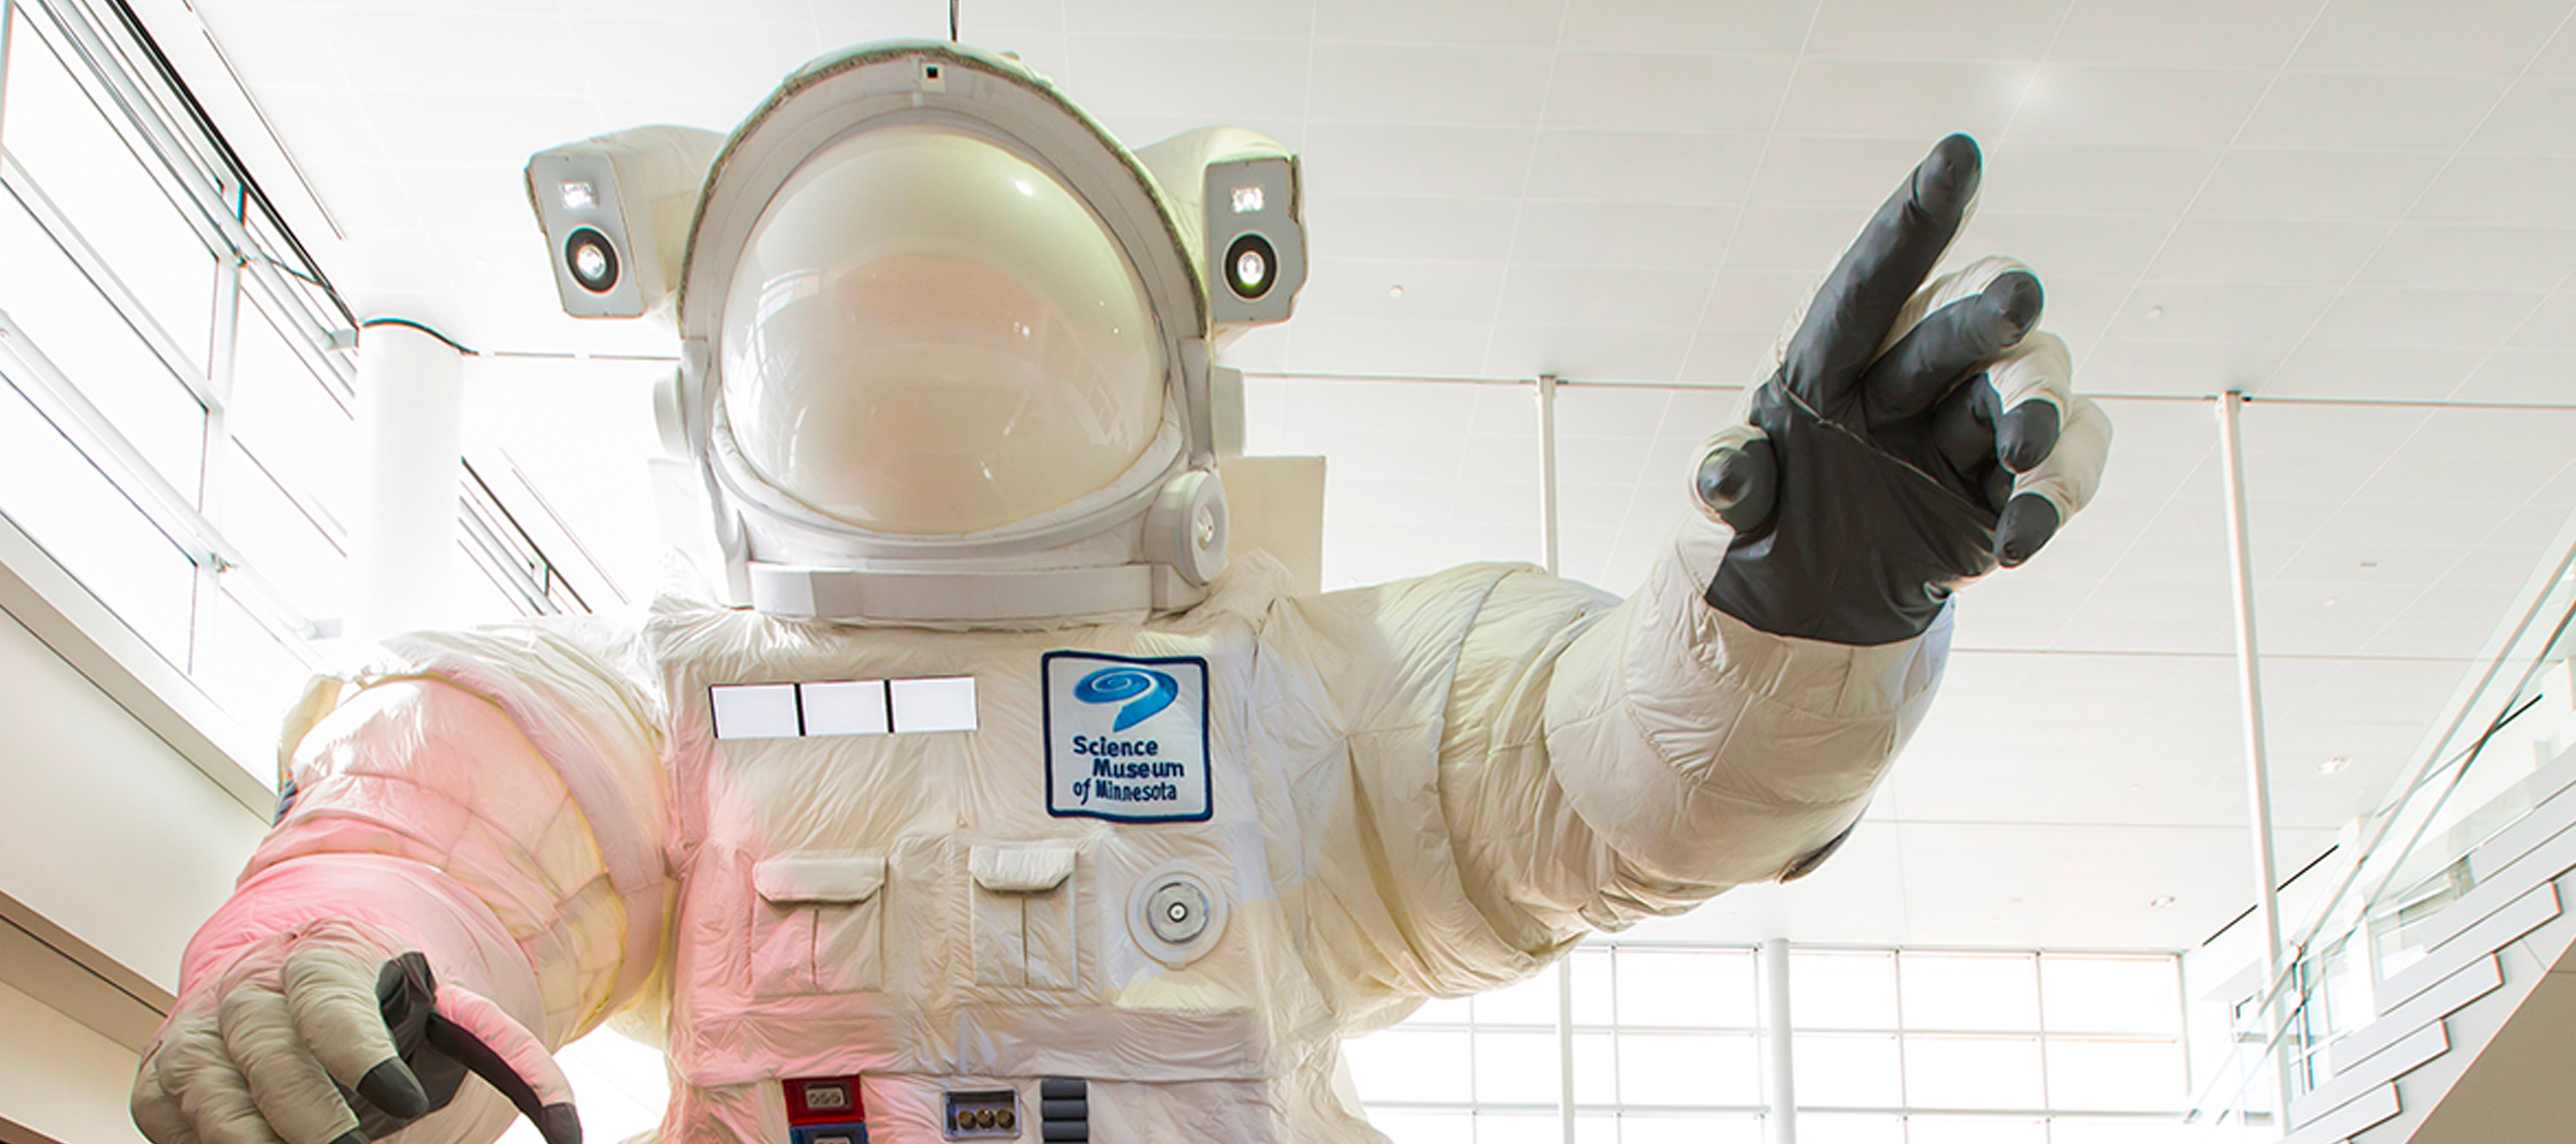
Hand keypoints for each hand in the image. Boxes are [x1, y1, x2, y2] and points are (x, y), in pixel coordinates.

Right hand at [133, 921, 580, 1143]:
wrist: (301, 974)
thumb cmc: (390, 1005)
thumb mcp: (451, 1013)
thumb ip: (507, 1057)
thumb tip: (570, 1128)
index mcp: (326, 958)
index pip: (332, 1003)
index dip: (359, 1052)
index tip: (401, 1099)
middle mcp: (252, 987)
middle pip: (270, 1058)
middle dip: (312, 1117)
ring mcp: (200, 1028)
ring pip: (212, 1094)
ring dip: (253, 1139)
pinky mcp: (164, 1072)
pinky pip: (170, 1119)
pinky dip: (206, 1143)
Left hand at [1697, 134, 2110, 645]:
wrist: (1806, 606)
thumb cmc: (1766, 525)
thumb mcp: (1734, 504)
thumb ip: (1730, 481)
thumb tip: (1722, 479)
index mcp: (1831, 357)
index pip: (1872, 279)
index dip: (1917, 218)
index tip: (1960, 154)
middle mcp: (1910, 371)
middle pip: (1966, 317)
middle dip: (1991, 306)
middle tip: (2014, 304)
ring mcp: (1970, 422)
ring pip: (2033, 378)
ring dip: (2037, 406)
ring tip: (2022, 450)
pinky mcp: (2016, 478)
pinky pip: (2071, 457)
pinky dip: (2059, 488)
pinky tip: (2023, 538)